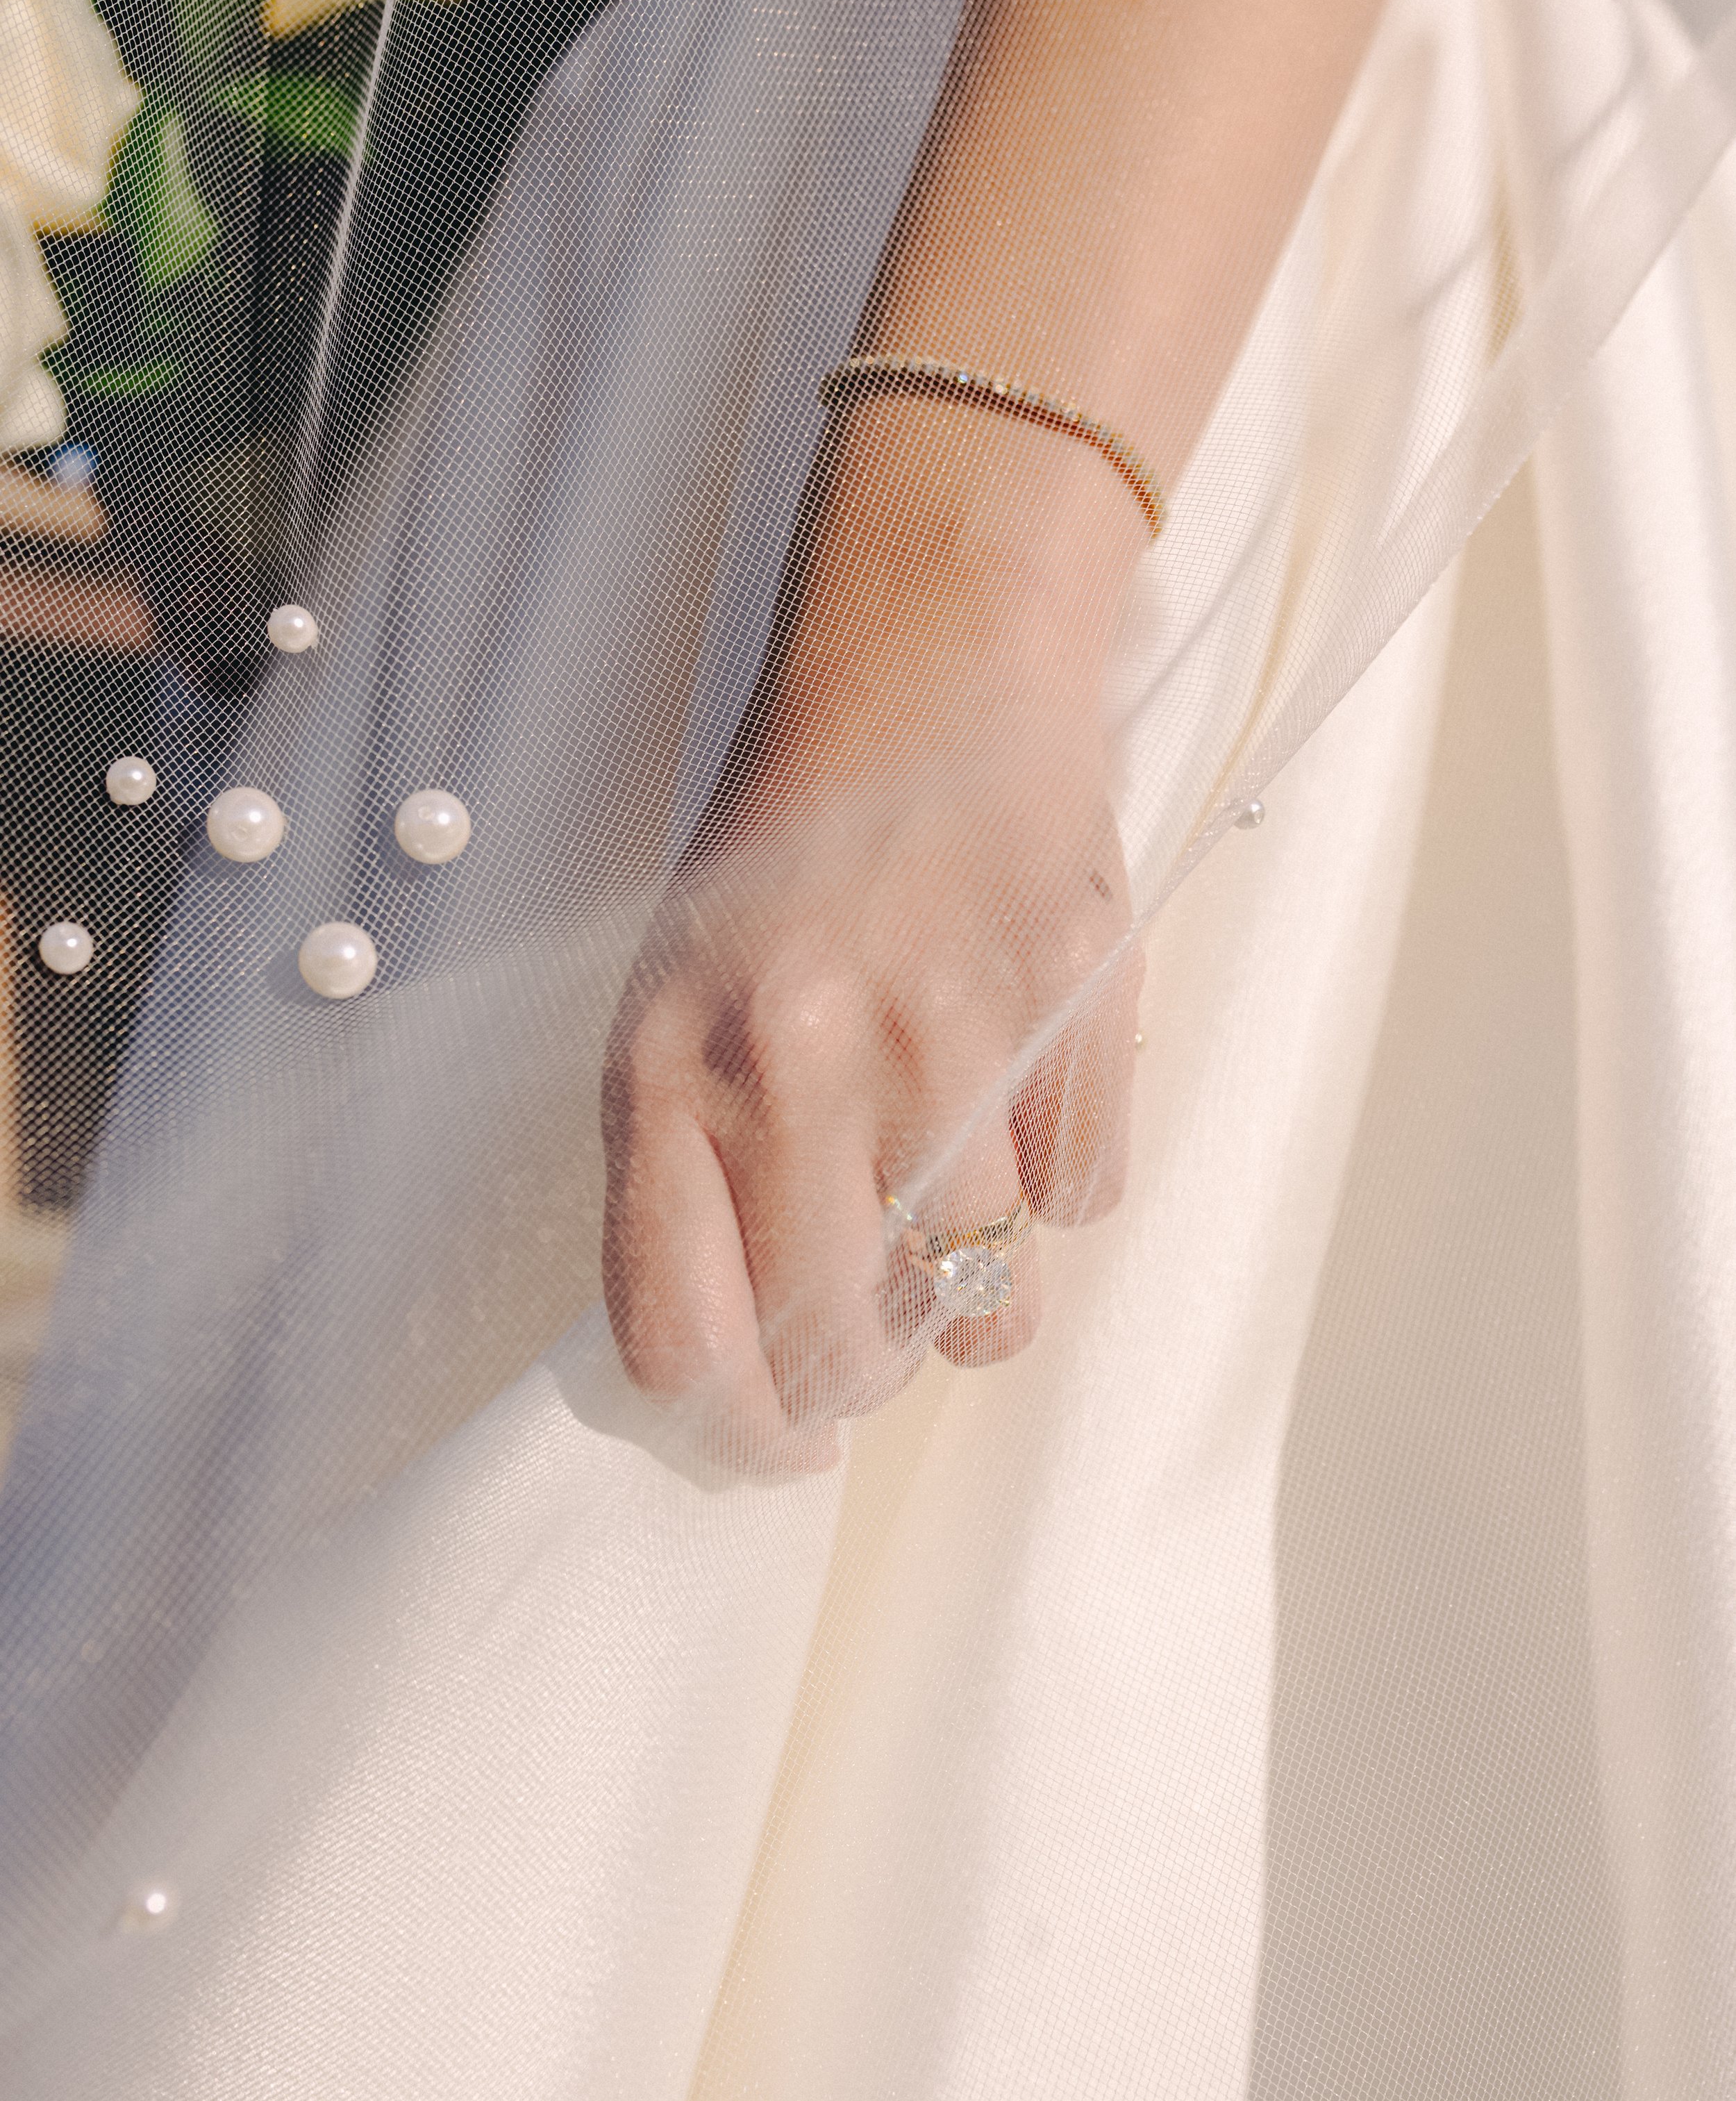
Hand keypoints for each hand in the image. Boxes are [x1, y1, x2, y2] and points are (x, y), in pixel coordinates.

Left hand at [601, 405, 1144, 1477]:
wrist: (925, 661)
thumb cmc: (790, 848)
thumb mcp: (679, 992)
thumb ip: (687, 1167)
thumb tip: (743, 1357)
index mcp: (668, 1061)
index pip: (683, 1335)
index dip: (742, 1427)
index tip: (783, 1439)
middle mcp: (796, 1054)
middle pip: (846, 1343)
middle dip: (871, 1378)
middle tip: (887, 1343)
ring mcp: (946, 1027)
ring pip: (990, 1292)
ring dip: (985, 1288)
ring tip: (967, 1195)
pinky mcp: (1076, 997)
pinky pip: (1092, 1196)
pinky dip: (1072, 1178)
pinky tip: (1036, 1093)